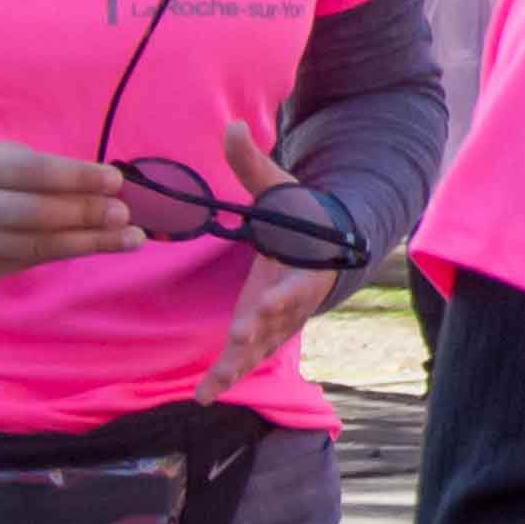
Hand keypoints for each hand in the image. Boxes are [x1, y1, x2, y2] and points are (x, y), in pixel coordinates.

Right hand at [0, 137, 142, 281]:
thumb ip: (32, 166)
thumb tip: (97, 183)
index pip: (28, 172)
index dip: (75, 178)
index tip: (113, 180)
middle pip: (32, 214)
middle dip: (86, 214)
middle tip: (125, 213)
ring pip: (33, 246)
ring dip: (88, 243)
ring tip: (127, 238)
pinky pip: (25, 262)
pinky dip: (64, 253)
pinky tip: (94, 247)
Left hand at [193, 118, 340, 398]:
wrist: (324, 243)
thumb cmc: (301, 213)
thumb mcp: (280, 186)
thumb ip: (253, 164)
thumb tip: (231, 126)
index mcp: (307, 266)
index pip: (297, 285)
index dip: (283, 298)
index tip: (265, 307)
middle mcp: (296, 300)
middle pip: (279, 323)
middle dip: (257, 335)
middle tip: (238, 345)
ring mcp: (280, 320)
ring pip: (261, 349)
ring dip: (237, 367)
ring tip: (210, 388)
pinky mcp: (262, 331)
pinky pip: (246, 358)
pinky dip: (226, 377)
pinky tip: (201, 397)